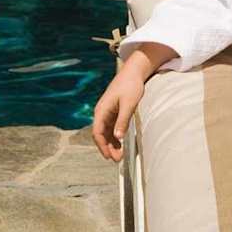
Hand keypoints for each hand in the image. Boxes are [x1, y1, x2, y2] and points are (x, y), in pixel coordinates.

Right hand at [91, 43, 175, 161]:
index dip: (102, 146)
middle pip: (100, 134)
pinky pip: (111, 127)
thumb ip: (123, 121)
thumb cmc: (131, 86)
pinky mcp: (113, 110)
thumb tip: (118, 138)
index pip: (97, 132)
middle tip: (117, 160)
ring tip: (119, 155)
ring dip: (111, 143)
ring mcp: (107, 111)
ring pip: (106, 131)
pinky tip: (120, 143)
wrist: (134, 72)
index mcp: (102, 110)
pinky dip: (114, 136)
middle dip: (107, 147)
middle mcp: (101, 111)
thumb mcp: (128, 105)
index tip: (109, 157)